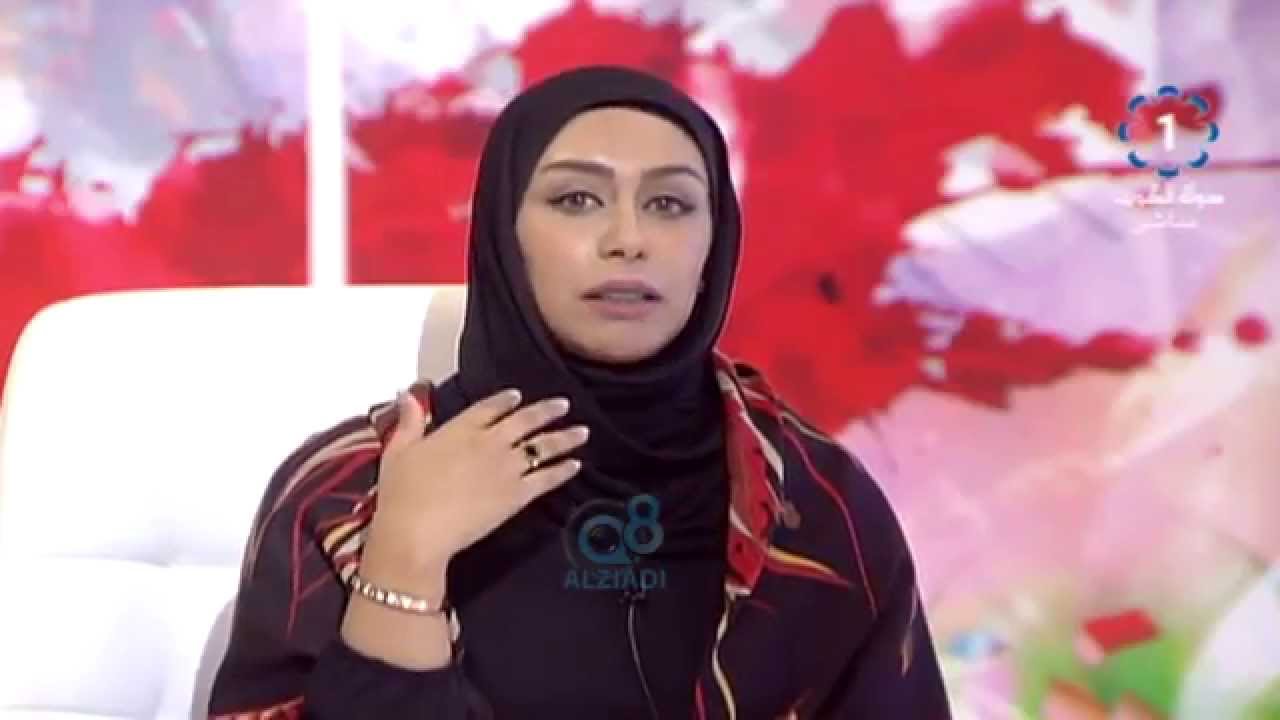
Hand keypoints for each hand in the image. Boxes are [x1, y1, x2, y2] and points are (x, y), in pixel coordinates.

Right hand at [364, 388, 587, 573]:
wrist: (417, 531)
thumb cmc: (402, 494)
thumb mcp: (398, 450)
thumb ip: (409, 421)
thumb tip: (408, 395)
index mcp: (461, 429)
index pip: (490, 407)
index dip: (506, 400)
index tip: (517, 395)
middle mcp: (490, 442)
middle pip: (525, 420)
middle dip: (547, 411)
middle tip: (564, 404)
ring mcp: (507, 468)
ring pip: (543, 446)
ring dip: (564, 438)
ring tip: (582, 432)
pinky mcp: (517, 495)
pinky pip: (546, 478)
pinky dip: (563, 470)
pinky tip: (575, 465)